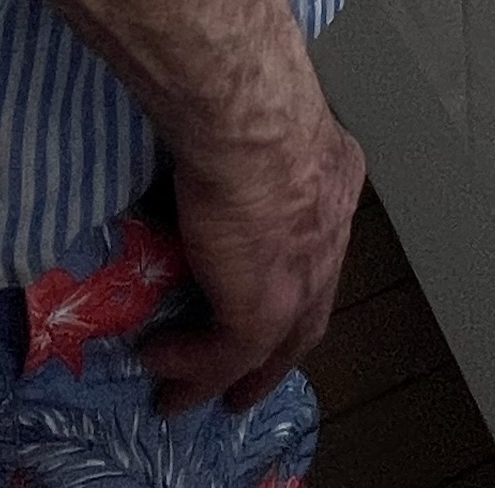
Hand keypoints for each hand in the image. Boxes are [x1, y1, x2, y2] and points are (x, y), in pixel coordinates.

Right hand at [141, 96, 366, 412]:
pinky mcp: (260, 312)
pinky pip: (223, 356)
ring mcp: (301, 281)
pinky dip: (192, 367)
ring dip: (234, 374)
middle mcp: (330, 235)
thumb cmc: (248, 100)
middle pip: (308, 309)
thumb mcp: (259, 124)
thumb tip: (202, 142)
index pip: (318, 243)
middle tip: (249, 376)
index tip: (267, 283)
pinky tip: (161, 365)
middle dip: (279, 347)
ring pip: (270, 345)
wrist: (249, 122)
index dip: (296, 271)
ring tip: (194, 394)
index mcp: (333, 181)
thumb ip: (243, 147)